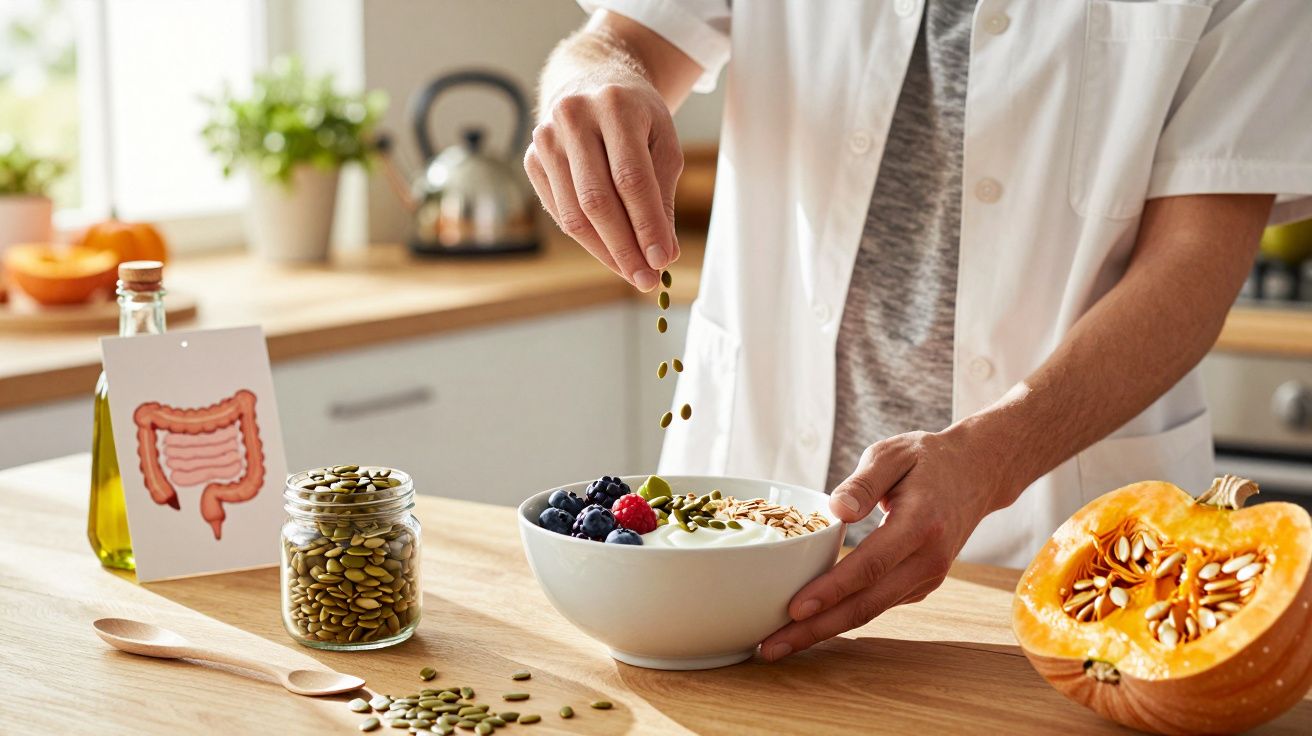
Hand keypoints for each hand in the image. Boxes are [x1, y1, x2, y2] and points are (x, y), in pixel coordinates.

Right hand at [523, 75, 682, 291]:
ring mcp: (545, 138)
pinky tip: (609, 250)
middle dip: (624, 247)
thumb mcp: (663, 144)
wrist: (591, 83)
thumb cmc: (636, 118)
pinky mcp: (532, 159)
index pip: (630, 179)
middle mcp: (573, 118)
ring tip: (631, 272)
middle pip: (597, 200)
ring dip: (604, 251)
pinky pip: (560, 212)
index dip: (647, 225)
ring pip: (574, 213)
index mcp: (615, 106)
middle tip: (646, 279)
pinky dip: (586, 239)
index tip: (662, 261)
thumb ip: (663, 196)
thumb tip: (664, 253)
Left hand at [760, 429, 1010, 660]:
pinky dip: (844, 616)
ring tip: (779, 643)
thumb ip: (863, 482)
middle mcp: (929, 558)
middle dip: (816, 629)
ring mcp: (928, 576)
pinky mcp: (921, 584)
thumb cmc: (927, 459)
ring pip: (871, 610)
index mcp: (921, 523)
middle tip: (771, 647)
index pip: (870, 564)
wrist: (976, 474)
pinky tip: (810, 624)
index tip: (795, 609)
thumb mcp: (893, 454)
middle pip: (867, 603)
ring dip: (825, 629)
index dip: (831, 590)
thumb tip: (835, 511)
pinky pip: (878, 604)